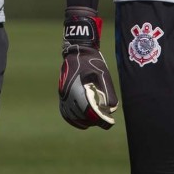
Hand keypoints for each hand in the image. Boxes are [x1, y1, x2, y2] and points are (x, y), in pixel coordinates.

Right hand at [58, 7, 118, 128]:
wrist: (78, 51)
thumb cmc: (93, 62)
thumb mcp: (103, 74)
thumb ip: (108, 92)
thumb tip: (111, 108)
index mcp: (79, 89)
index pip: (89, 111)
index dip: (100, 119)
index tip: (109, 121)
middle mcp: (69, 94)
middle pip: (81, 115)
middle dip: (94, 120)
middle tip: (105, 120)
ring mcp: (63, 95)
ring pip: (72, 116)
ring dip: (84, 121)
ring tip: (95, 121)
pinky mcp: (62, 95)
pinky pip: (65, 112)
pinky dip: (73, 119)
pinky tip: (82, 121)